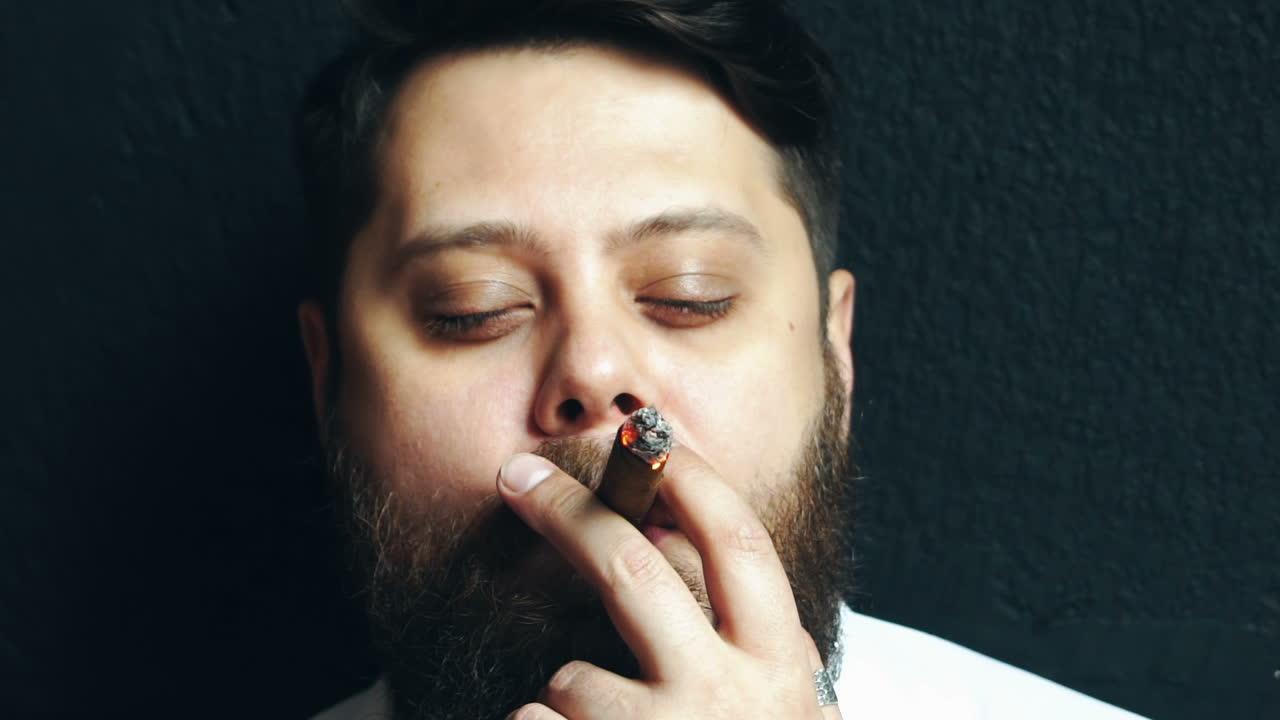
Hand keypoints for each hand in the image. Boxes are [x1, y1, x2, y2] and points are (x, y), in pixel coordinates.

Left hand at [496, 448, 841, 719]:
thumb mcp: (779, 717)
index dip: (691, 477)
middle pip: (633, 568)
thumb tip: (692, 558)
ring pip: (570, 677)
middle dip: (566, 512)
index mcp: (781, 671)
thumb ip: (755, 654)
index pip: (738, 543)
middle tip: (515, 475)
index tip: (648, 434)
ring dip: (567, 706)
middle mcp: (731, 698)